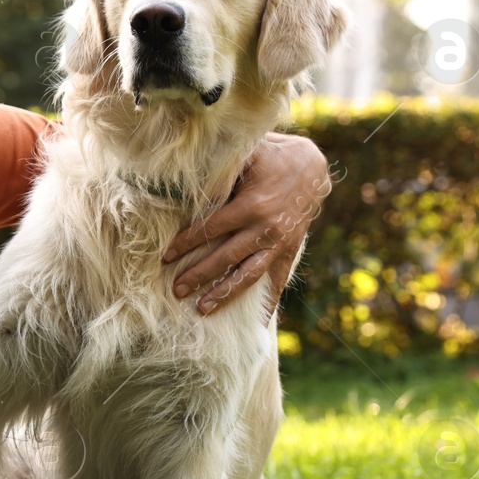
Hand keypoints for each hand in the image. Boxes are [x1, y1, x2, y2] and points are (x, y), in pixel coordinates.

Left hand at [162, 133, 331, 314]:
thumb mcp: (246, 155)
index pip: (210, 230)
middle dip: (198, 275)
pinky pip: (276, 281)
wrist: (313, 167)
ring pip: (248, 275)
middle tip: (176, 290)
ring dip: (224, 294)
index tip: (165, 257)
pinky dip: (266, 303)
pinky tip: (254, 324)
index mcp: (250, 205)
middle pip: (224, 258)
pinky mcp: (289, 251)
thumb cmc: (270, 157)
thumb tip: (183, 176)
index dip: (185, 243)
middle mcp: (265, 229)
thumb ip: (219, 168)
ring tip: (202, 310)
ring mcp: (279, 243)